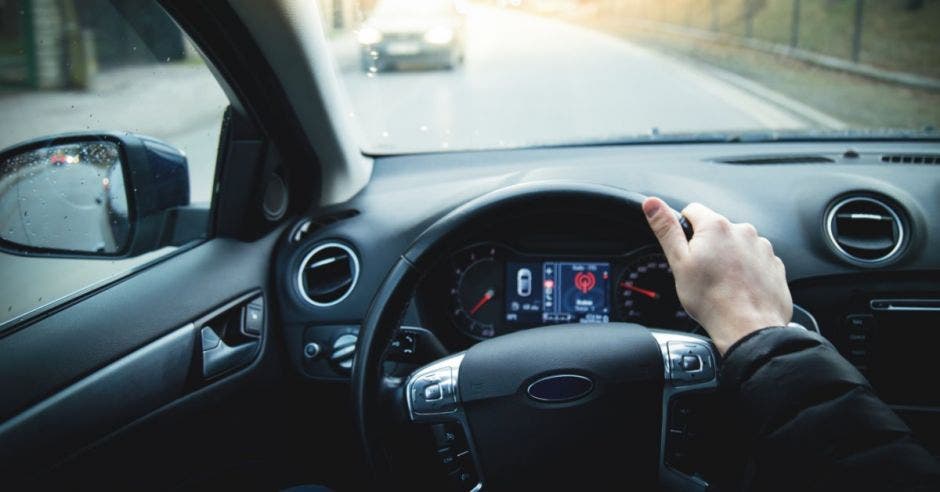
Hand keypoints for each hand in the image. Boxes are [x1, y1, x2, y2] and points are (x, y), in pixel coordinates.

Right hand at [642, 197, 792, 354]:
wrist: (749, 328)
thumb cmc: (712, 300)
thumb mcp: (679, 263)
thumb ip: (666, 229)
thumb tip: (652, 204)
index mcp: (716, 227)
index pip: (692, 210)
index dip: (683, 229)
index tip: (685, 250)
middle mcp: (742, 231)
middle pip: (716, 229)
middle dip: (708, 245)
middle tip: (702, 272)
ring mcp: (762, 247)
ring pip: (737, 244)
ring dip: (729, 257)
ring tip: (722, 283)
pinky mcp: (774, 264)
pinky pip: (755, 259)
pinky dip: (747, 270)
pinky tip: (739, 287)